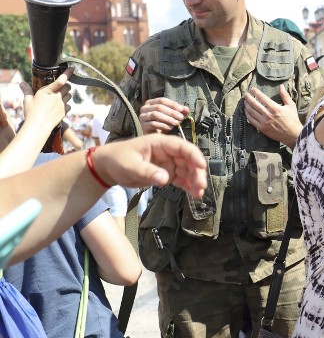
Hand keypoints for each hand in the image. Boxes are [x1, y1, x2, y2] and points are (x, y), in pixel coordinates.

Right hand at [21, 68, 71, 124]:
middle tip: (61, 87)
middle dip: (66, 86)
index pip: (61, 80)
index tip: (71, 69)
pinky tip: (59, 107)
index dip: (67, 74)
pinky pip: (69, 105)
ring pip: (69, 96)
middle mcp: (57, 97)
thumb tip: (22, 83)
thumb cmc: (31, 112)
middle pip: (68, 87)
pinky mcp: (65, 111)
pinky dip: (66, 105)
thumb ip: (27, 90)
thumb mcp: (27, 100)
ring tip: (58, 98)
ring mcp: (62, 104)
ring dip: (66, 95)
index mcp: (48, 91)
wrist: (38, 126)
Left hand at [91, 133, 206, 197]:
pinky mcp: (165, 174)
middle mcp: (167, 152)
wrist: (108, 168)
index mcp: (159, 143)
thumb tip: (165, 179)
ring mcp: (167, 163)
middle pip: (188, 160)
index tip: (202, 166)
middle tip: (201, 186)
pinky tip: (193, 194)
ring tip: (198, 194)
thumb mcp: (130, 165)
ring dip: (194, 181)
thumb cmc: (117, 159)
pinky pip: (181, 179)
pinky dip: (188, 186)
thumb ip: (148, 172)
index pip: (181, 147)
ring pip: (187, 171)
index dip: (194, 155)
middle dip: (197, 173)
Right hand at [139, 97, 188, 134]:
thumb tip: (186, 109)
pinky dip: (163, 125)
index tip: (182, 109)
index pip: (162, 100)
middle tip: (181, 118)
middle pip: (159, 107)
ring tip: (176, 123)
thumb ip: (179, 111)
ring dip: (168, 119)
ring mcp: (143, 117)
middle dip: (172, 112)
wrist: (155, 137)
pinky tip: (170, 128)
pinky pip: (153, 124)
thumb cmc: (163, 124)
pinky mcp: (143, 126)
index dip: (173, 104)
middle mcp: (145, 108)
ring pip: (155, 114)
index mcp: (151, 102)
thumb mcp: (172, 116)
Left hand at [243, 85, 301, 147]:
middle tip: (245, 94)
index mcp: (275, 108)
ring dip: (247, 106)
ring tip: (245, 102)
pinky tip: (246, 112)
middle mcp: (268, 114)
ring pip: (251, 112)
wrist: (293, 134)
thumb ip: (285, 95)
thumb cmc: (293, 120)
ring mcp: (264, 122)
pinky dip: (247, 115)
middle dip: (248, 98)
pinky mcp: (262, 129)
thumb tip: (281, 86)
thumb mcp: (291, 106)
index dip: (255, 92)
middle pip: (254, 104)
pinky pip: (252, 121)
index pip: (262, 97)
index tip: (252, 89)